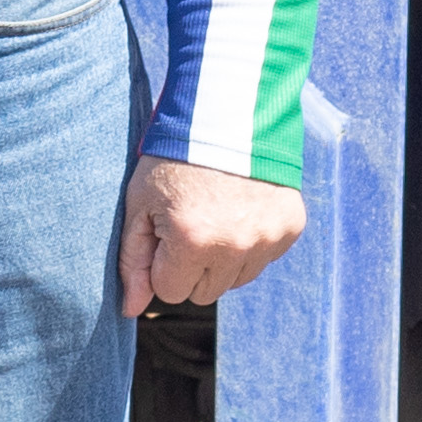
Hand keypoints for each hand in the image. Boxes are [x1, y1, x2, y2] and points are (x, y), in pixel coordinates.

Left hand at [120, 154, 302, 317]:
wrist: (228, 111)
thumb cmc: (173, 158)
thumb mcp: (140, 204)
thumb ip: (133, 260)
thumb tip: (131, 311)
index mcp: (191, 242)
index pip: (170, 292)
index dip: (164, 262)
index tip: (168, 228)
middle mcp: (234, 246)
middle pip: (205, 292)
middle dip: (193, 265)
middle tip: (193, 219)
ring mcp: (267, 238)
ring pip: (236, 280)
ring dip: (224, 257)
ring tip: (218, 212)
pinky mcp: (290, 227)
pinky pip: (264, 258)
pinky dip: (252, 240)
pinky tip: (242, 206)